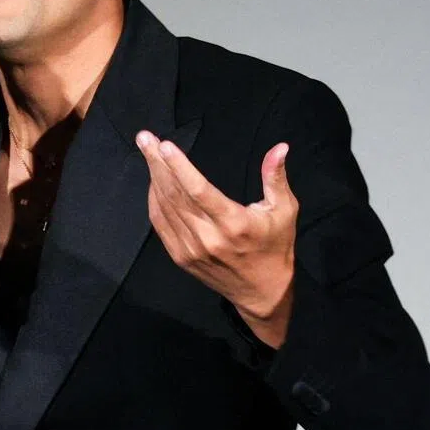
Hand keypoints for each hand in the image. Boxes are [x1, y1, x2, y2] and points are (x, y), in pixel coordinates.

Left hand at [135, 131, 296, 347]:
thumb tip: (280, 147)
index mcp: (234, 223)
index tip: (164, 145)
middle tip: (145, 138)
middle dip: (157, 163)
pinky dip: (154, 200)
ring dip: (154, 177)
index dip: (179, 167)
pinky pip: (160, 224)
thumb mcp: (284, 211)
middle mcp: (208, 237)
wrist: (262, 291)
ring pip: (164, 207)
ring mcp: (190, 249)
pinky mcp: (180, 257)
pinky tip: (154, 181)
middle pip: (175, 194)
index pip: (199, 190)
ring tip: (147, 151)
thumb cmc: (276, 246)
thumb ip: (275, 178)